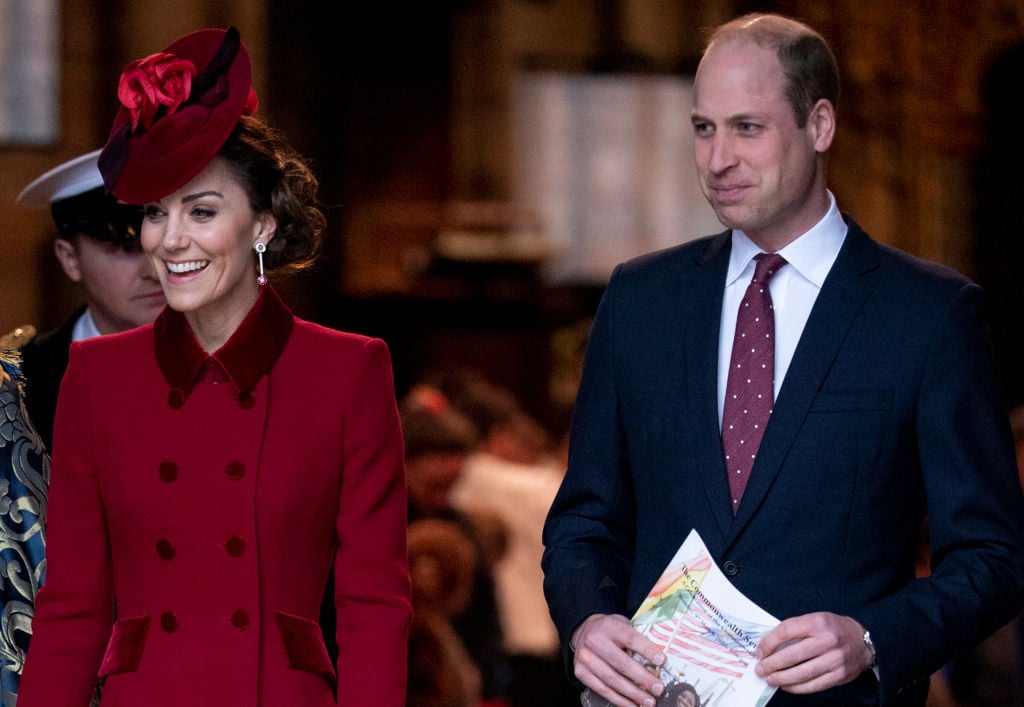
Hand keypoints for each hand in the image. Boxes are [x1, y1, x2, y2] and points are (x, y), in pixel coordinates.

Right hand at [572, 613, 665, 706]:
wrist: (584, 630)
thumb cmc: (610, 630)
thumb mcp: (623, 624)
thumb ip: (638, 637)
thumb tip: (661, 660)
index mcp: (609, 626)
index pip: (630, 638)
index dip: (646, 650)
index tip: (661, 661)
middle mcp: (594, 641)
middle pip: (621, 663)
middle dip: (642, 678)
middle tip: (658, 689)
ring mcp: (586, 657)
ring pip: (612, 680)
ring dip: (633, 694)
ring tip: (648, 701)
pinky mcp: (581, 672)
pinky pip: (602, 689)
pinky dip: (619, 700)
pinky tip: (632, 705)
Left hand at [754, 612, 874, 693]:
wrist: (863, 641)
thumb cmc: (833, 629)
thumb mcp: (815, 619)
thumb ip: (795, 629)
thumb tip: (769, 645)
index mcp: (817, 622)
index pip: (786, 631)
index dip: (768, 643)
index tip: (759, 652)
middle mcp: (827, 641)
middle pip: (792, 655)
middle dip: (772, 664)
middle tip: (760, 669)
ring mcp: (834, 660)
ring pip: (802, 673)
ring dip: (781, 678)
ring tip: (769, 679)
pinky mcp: (839, 675)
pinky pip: (813, 685)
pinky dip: (796, 687)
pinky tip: (786, 686)